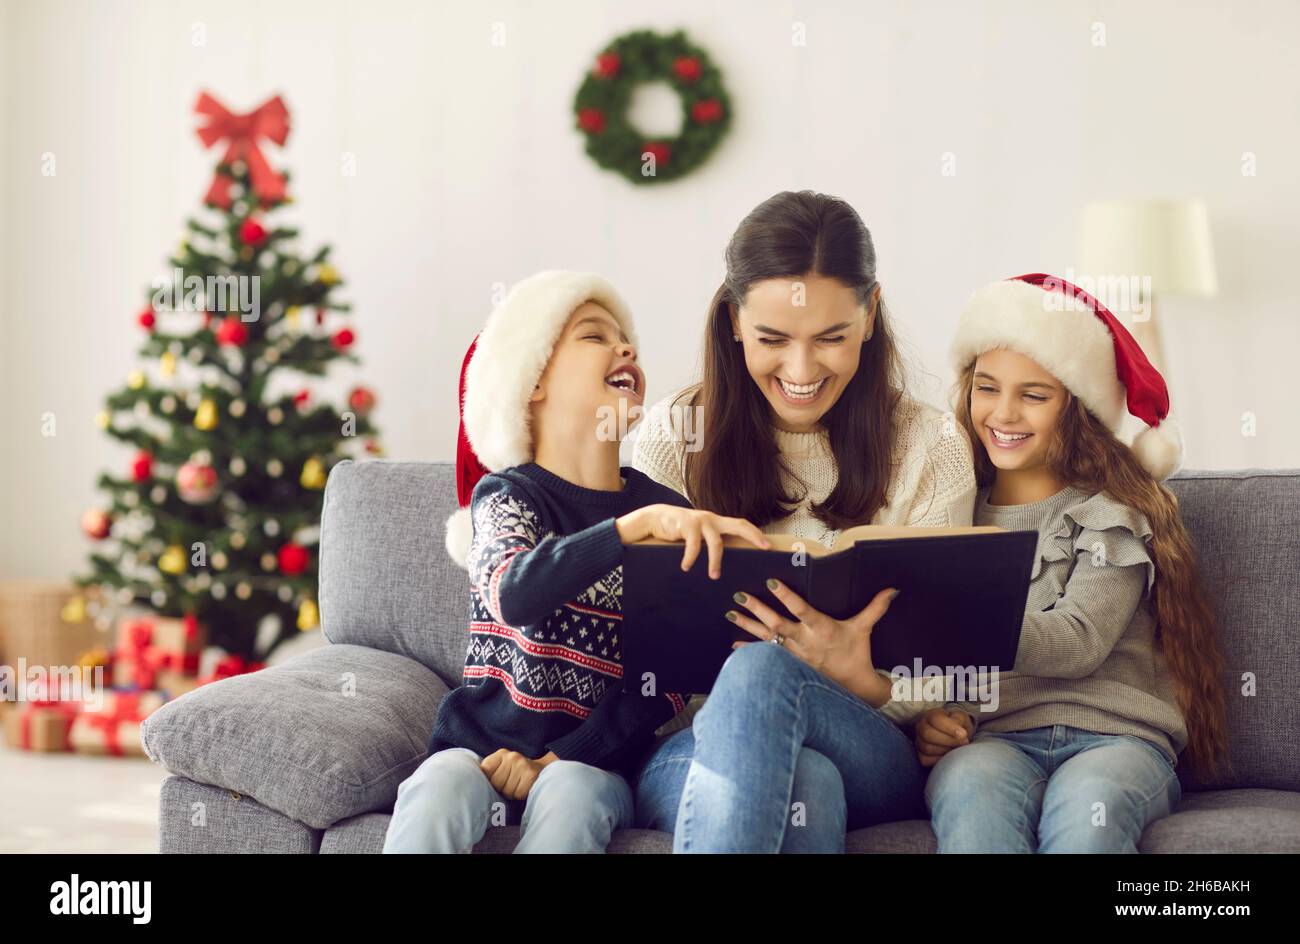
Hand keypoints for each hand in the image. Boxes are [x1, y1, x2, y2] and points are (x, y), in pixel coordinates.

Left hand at [480, 749, 558, 799]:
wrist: (542, 771)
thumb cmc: (516, 774)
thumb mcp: (502, 767)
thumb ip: (489, 771)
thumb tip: (472, 784)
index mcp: (501, 754)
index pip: (485, 771)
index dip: (490, 780)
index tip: (497, 780)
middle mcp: (511, 756)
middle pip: (496, 783)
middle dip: (502, 788)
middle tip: (510, 783)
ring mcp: (522, 764)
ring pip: (507, 790)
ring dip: (511, 792)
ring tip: (518, 785)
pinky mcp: (531, 775)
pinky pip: (518, 793)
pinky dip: (520, 794)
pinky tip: (524, 787)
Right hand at [615, 504, 770, 578]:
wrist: (654, 518)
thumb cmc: (679, 531)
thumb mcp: (697, 536)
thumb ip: (709, 542)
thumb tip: (723, 564)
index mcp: (717, 523)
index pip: (742, 525)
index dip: (756, 534)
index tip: (770, 546)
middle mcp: (712, 519)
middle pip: (739, 524)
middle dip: (754, 536)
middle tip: (764, 548)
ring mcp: (700, 521)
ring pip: (716, 543)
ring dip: (716, 562)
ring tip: (713, 576)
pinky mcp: (686, 524)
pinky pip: (693, 545)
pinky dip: (691, 558)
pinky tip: (686, 567)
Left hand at [726, 579, 898, 706]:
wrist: (852, 688)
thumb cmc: (856, 653)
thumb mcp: (863, 629)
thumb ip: (874, 608)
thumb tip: (892, 589)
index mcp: (822, 628)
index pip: (801, 609)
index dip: (786, 597)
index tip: (770, 582)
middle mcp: (805, 641)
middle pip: (777, 624)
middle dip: (757, 610)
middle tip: (738, 595)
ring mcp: (794, 655)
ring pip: (767, 638)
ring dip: (747, 626)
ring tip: (730, 613)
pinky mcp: (789, 665)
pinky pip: (765, 656)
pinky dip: (749, 651)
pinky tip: (733, 645)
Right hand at [914, 708, 973, 767]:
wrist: (952, 734)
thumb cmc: (956, 725)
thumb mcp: (960, 718)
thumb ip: (960, 722)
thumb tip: (961, 735)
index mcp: (930, 715)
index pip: (935, 719)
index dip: (950, 728)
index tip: (964, 734)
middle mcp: (921, 727)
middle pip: (927, 734)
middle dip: (948, 740)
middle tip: (963, 743)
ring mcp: (919, 741)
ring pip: (927, 748)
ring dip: (945, 751)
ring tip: (957, 749)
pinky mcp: (920, 755)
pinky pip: (925, 760)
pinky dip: (939, 760)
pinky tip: (949, 756)